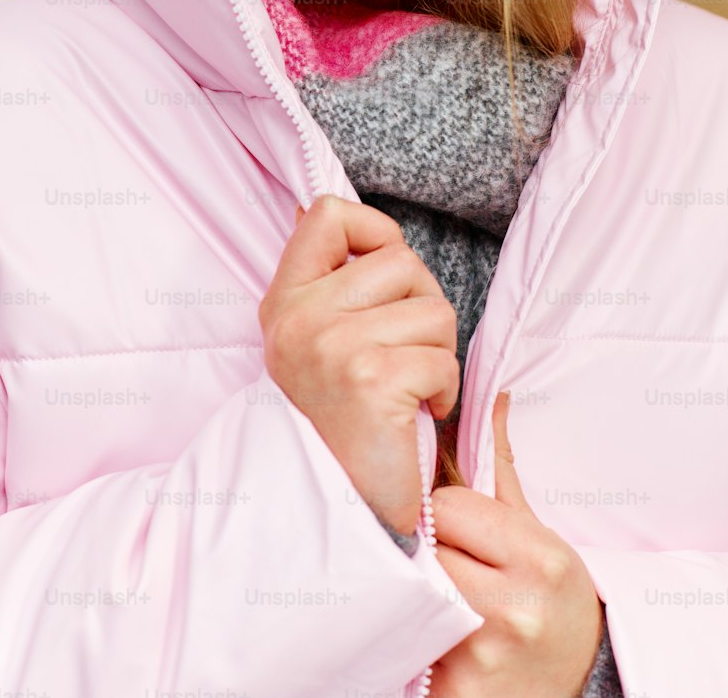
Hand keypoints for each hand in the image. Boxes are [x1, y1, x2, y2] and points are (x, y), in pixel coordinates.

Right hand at [259, 194, 458, 536]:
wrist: (335, 514)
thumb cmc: (340, 427)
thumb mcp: (311, 345)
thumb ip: (327, 284)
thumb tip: (334, 213)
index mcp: (283, 303)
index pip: (327, 213)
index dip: (372, 232)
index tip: (383, 278)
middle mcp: (299, 318)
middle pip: (401, 260)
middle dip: (421, 307)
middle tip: (401, 356)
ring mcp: (332, 346)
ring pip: (433, 308)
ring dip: (437, 355)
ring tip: (406, 393)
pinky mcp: (371, 379)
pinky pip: (443, 357)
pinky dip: (444, 391)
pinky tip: (415, 417)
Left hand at [428, 392, 603, 697]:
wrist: (577, 679)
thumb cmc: (552, 597)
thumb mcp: (538, 531)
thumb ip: (501, 466)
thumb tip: (493, 396)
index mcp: (539, 559)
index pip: (447, 507)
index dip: (447, 515)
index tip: (463, 530)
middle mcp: (514, 608)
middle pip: (428, 548)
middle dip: (433, 551)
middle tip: (456, 564)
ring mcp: (484, 654)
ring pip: (414, 593)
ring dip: (422, 590)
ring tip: (449, 595)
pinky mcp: (456, 691)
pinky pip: (410, 642)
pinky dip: (417, 635)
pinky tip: (438, 634)